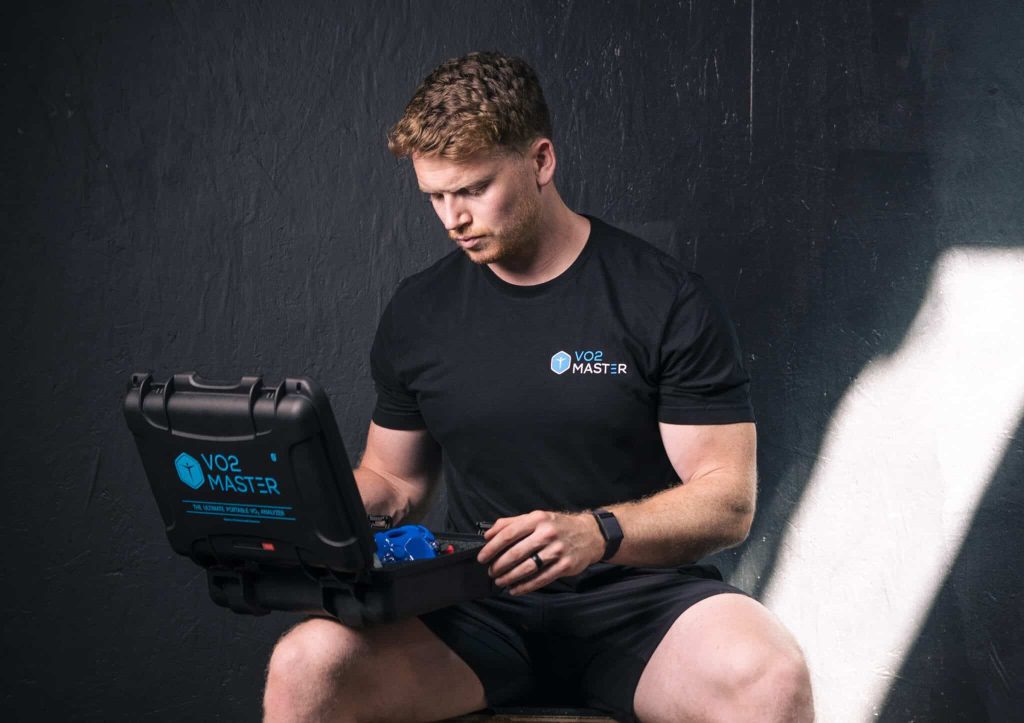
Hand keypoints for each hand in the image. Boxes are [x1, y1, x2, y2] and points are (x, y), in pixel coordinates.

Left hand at [476, 510, 604, 594]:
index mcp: (537, 519)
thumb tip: (488, 534)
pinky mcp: (565, 566)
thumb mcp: (537, 517)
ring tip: (499, 581)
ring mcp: (557, 550)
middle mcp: (547, 533)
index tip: (483, 556)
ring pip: (527, 568)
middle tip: (491, 571)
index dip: (492, 547)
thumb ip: (511, 523)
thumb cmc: (558, 526)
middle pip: (515, 552)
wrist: (590, 534)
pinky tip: (515, 589)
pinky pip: (540, 579)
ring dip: (509, 577)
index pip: (508, 533)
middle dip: (499, 565)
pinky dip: (525, 586)